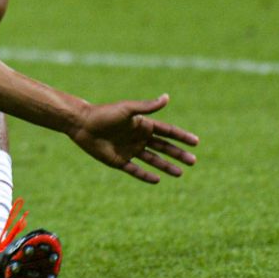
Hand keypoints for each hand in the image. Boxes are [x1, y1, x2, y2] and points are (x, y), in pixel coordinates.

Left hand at [69, 94, 198, 183]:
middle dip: (178, 154)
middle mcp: (138, 137)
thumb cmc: (105, 114)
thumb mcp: (128, 109)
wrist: (82, 124)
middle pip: (163, 147)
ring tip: (180, 174)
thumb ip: (147, 107)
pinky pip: (135, 170)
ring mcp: (129, 150)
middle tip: (193, 161)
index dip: (181, 136)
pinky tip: (157, 180)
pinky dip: (146, 175)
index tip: (196, 142)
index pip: (167, 131)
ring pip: (153, 160)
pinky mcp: (119, 161)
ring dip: (166, 166)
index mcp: (142, 124)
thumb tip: (167, 97)